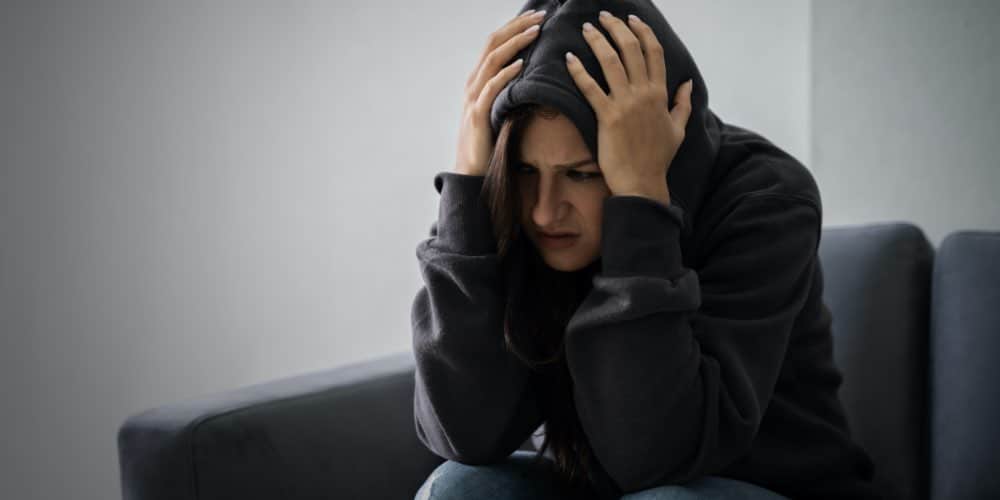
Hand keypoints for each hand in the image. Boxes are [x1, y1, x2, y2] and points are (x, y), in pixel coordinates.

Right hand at [453, 9, 545, 175]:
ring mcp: (473, 98)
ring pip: (492, 60)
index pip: (494, 44)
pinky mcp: (478, 115)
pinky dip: (506, 73)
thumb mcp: (499, 112)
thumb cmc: (488, 143)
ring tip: (535, 32)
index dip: (514, 27)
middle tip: (541, 16)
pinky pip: (491, 88)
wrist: (470, 172)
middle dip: (517, 27)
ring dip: (516, 43)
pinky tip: (521, 64)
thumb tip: (530, 78)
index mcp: (478, 81)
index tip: (536, 17)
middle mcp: (472, 84)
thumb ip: (508, 93)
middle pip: (493, 44)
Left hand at [565, 11, 692, 201]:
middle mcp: (644, 94)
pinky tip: (569, 58)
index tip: (631, 19)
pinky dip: (578, 71)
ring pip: (610, 62)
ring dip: (597, 41)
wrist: (642, 182)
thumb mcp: (678, 129)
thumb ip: (682, 104)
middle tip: (603, 17)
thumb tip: (687, 84)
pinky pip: (590, 88)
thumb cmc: (658, 158)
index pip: (654, 52)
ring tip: (587, 29)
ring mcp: (625, 104)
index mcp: (660, 94)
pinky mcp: (607, 117)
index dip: (642, 31)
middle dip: (616, 28)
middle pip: (630, 49)